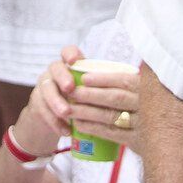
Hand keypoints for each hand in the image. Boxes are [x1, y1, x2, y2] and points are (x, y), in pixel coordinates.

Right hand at [20, 52, 140, 154]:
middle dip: (63, 78)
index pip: (67, 52)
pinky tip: (65, 130)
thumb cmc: (82, 105)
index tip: (78, 60)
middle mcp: (54, 73)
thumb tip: (146, 86)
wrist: (53, 121)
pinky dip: (54, 122)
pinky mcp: (36, 105)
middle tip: (71, 89)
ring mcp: (43, 88)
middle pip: (55, 69)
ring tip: (68, 114)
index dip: (71, 54)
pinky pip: (42, 112)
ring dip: (57, 103)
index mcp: (69, 67)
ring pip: (46, 91)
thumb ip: (109, 88)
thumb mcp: (92, 93)